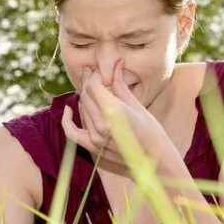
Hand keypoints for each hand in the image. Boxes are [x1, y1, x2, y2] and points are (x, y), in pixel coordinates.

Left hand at [61, 59, 171, 176]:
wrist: (156, 160)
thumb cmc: (152, 130)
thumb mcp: (136, 104)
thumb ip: (120, 84)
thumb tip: (117, 63)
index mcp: (113, 111)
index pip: (94, 86)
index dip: (95, 75)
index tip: (99, 69)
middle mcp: (101, 124)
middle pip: (86, 96)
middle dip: (89, 82)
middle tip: (92, 72)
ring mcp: (95, 137)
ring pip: (82, 109)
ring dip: (85, 96)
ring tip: (91, 87)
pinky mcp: (93, 147)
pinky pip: (72, 132)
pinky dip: (67, 121)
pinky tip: (68, 110)